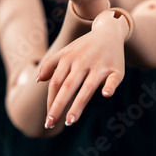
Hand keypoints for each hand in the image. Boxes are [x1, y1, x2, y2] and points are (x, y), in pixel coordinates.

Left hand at [37, 10, 128, 127]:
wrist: (109, 31)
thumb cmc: (85, 46)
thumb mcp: (66, 51)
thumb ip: (50, 64)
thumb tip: (39, 80)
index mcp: (68, 59)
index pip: (56, 84)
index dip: (51, 101)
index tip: (49, 119)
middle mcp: (82, 62)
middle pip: (67, 86)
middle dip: (58, 105)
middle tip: (50, 124)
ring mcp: (99, 65)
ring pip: (87, 87)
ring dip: (78, 104)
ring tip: (69, 121)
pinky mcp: (116, 69)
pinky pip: (113, 79)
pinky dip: (110, 86)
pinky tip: (105, 94)